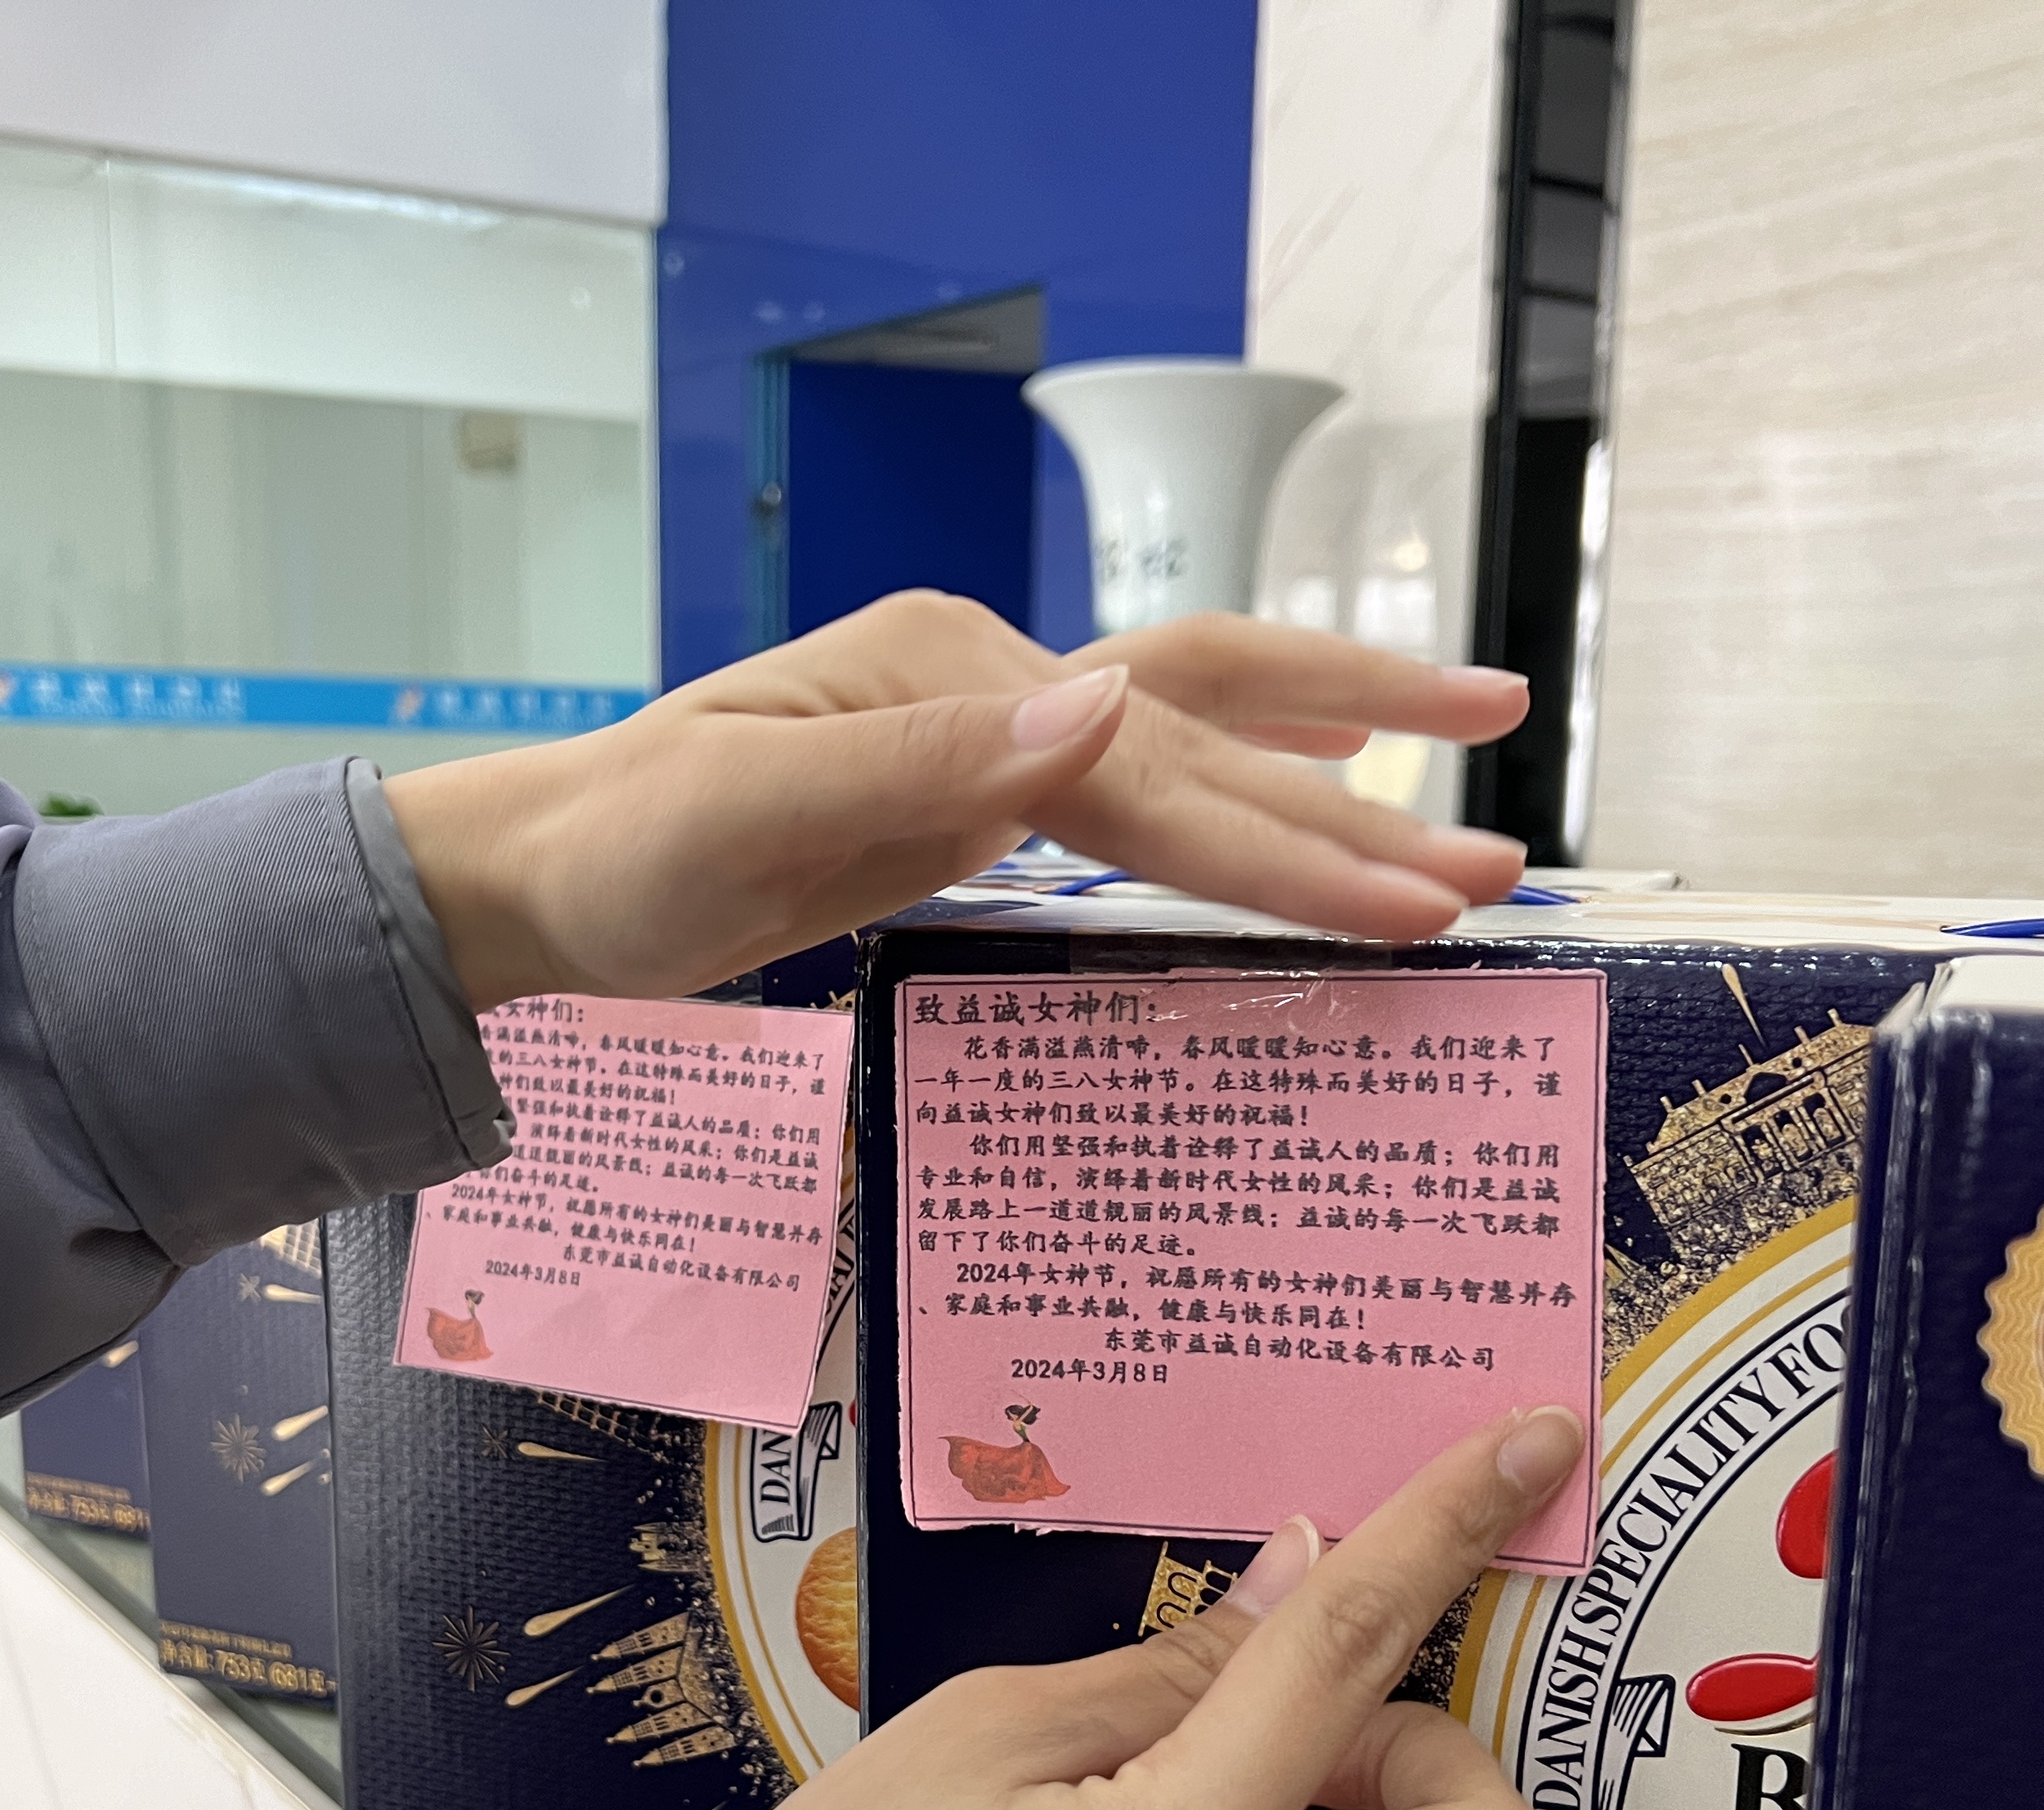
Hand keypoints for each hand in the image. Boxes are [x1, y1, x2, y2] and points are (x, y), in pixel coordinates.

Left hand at [385, 592, 1529, 1009]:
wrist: (545, 871)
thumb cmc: (622, 852)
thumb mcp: (740, 814)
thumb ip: (918, 763)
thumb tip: (1095, 703)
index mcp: (950, 674)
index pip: (1148, 767)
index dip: (1283, 839)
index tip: (1410, 901)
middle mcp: (991, 679)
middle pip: (1207, 732)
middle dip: (1354, 810)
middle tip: (1499, 877)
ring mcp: (992, 726)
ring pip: (1200, 726)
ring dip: (1336, 757)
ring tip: (1479, 764)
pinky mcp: (984, 788)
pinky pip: (1150, 774)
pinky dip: (1253, 770)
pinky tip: (1331, 768)